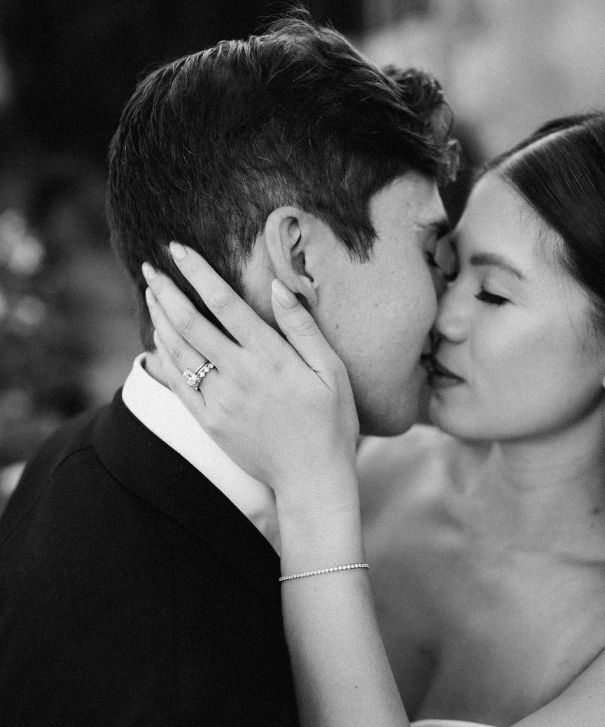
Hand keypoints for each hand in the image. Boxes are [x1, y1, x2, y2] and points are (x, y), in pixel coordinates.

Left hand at [143, 245, 359, 501]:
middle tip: (151, 266)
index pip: (225, 304)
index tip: (178, 250)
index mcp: (270, 357)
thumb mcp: (332, 371)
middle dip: (167, 290)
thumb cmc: (330, 422)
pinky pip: (178, 384)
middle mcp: (240, 375)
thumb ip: (303, 329)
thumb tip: (278, 288)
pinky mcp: (210, 422)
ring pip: (178, 351)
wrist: (312, 477)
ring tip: (152, 294)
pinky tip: (158, 339)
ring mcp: (220, 400)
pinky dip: (164, 358)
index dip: (198, 273)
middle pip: (191, 323)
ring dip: (160, 319)